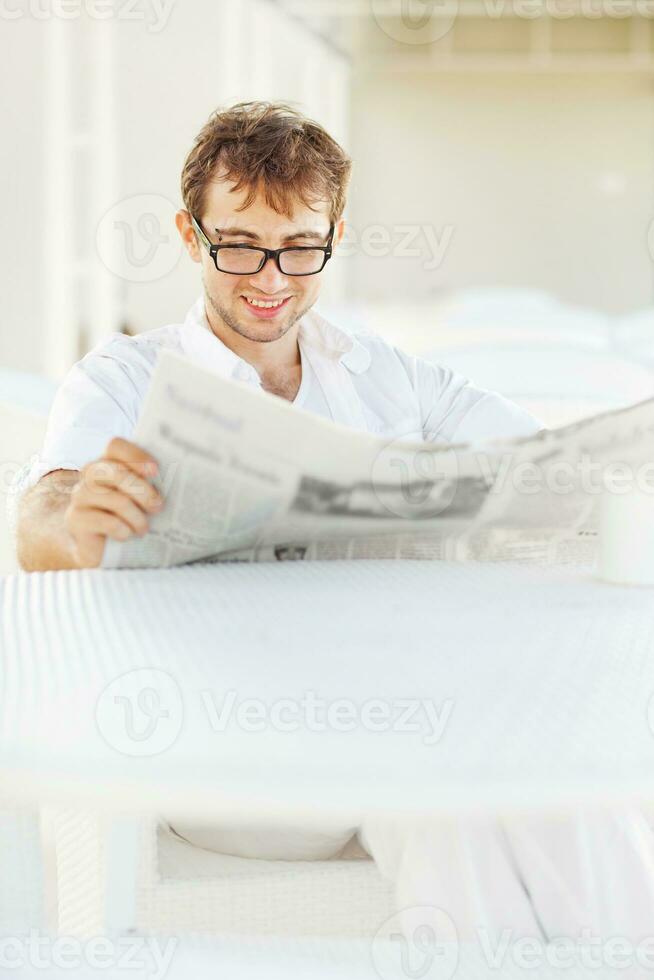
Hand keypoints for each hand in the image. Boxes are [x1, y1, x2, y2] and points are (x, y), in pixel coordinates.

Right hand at [64, 437, 163, 567]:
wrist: (102, 549)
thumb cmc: (128, 517)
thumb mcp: (140, 498)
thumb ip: (151, 483)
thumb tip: (181, 477)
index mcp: (107, 463)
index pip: (115, 446)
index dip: (136, 455)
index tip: (156, 470)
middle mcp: (89, 475)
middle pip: (116, 472)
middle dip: (143, 491)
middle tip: (158, 507)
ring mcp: (80, 496)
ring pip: (116, 500)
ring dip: (137, 517)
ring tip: (144, 529)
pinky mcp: (75, 519)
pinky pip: (107, 522)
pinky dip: (123, 531)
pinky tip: (127, 536)